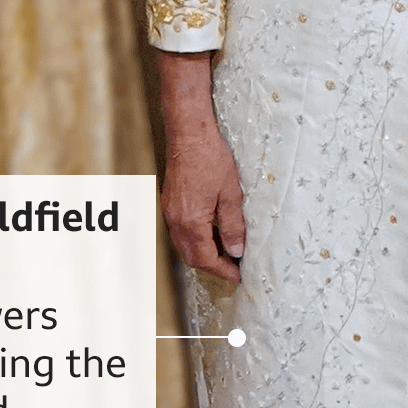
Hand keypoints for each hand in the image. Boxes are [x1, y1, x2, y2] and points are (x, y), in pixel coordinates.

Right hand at [158, 51, 245, 282]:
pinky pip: (181, 231)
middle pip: (192, 256)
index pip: (205, 258)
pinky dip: (196, 239)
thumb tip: (235, 251)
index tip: (237, 275)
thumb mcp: (230, 193)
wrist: (188, 133)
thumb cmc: (210, 158)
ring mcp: (170, 211)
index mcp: (191, 221)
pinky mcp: (170, 202)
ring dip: (204, 252)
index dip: (222, 269)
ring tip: (226, 250)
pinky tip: (212, 231)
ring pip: (185, 245)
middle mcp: (176, 220)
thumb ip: (232, 225)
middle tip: (233, 267)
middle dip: (212, 265)